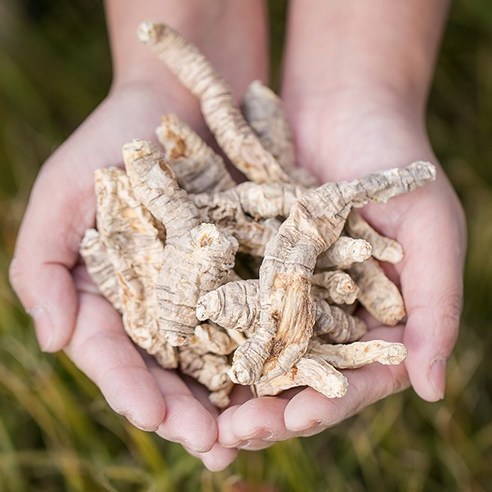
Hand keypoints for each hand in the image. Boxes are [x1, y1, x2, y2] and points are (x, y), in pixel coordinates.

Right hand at [9, 81, 238, 467]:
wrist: (174, 105)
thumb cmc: (110, 145)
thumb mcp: (62, 196)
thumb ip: (43, 267)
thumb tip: (52, 342)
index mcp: (107, 295)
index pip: (114, 354)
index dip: (131, 388)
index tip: (154, 419)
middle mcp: (156, 302)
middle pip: (168, 368)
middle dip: (186, 410)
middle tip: (210, 447)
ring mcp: (201, 290)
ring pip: (214, 355)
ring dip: (230, 396)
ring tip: (245, 433)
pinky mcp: (241, 271)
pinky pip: (254, 314)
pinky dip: (266, 346)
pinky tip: (282, 376)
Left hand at [216, 94, 465, 453]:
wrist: (346, 108)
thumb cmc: (400, 167)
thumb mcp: (430, 232)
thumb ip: (436, 308)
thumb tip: (432, 390)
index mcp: (378, 318)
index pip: (357, 378)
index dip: (330, 404)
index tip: (297, 421)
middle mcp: (331, 313)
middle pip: (301, 375)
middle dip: (272, 407)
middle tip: (235, 436)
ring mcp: (289, 290)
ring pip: (261, 350)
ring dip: (235, 382)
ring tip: (206, 413)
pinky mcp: (254, 263)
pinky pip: (232, 302)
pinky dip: (214, 328)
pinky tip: (187, 350)